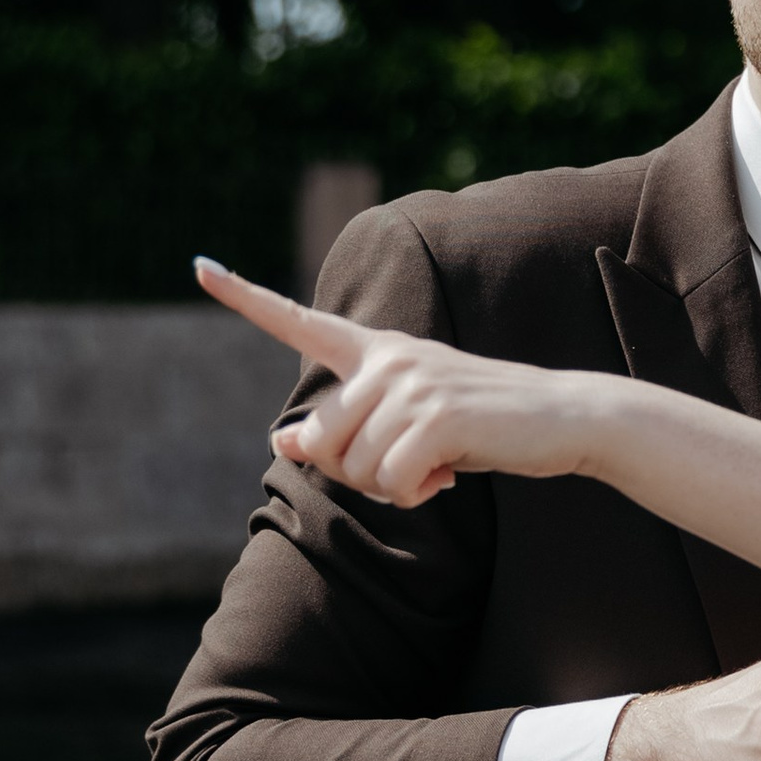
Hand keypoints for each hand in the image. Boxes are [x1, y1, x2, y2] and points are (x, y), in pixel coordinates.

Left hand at [196, 261, 597, 505]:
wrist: (560, 418)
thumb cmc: (480, 424)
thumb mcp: (406, 423)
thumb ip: (345, 429)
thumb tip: (283, 440)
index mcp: (377, 350)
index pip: (299, 320)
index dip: (245, 297)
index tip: (200, 266)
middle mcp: (388, 359)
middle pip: (322, 440)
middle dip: (356, 474)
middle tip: (410, 467)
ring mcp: (412, 384)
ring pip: (356, 469)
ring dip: (393, 487)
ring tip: (438, 463)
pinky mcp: (437, 418)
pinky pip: (391, 481)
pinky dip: (416, 493)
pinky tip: (448, 475)